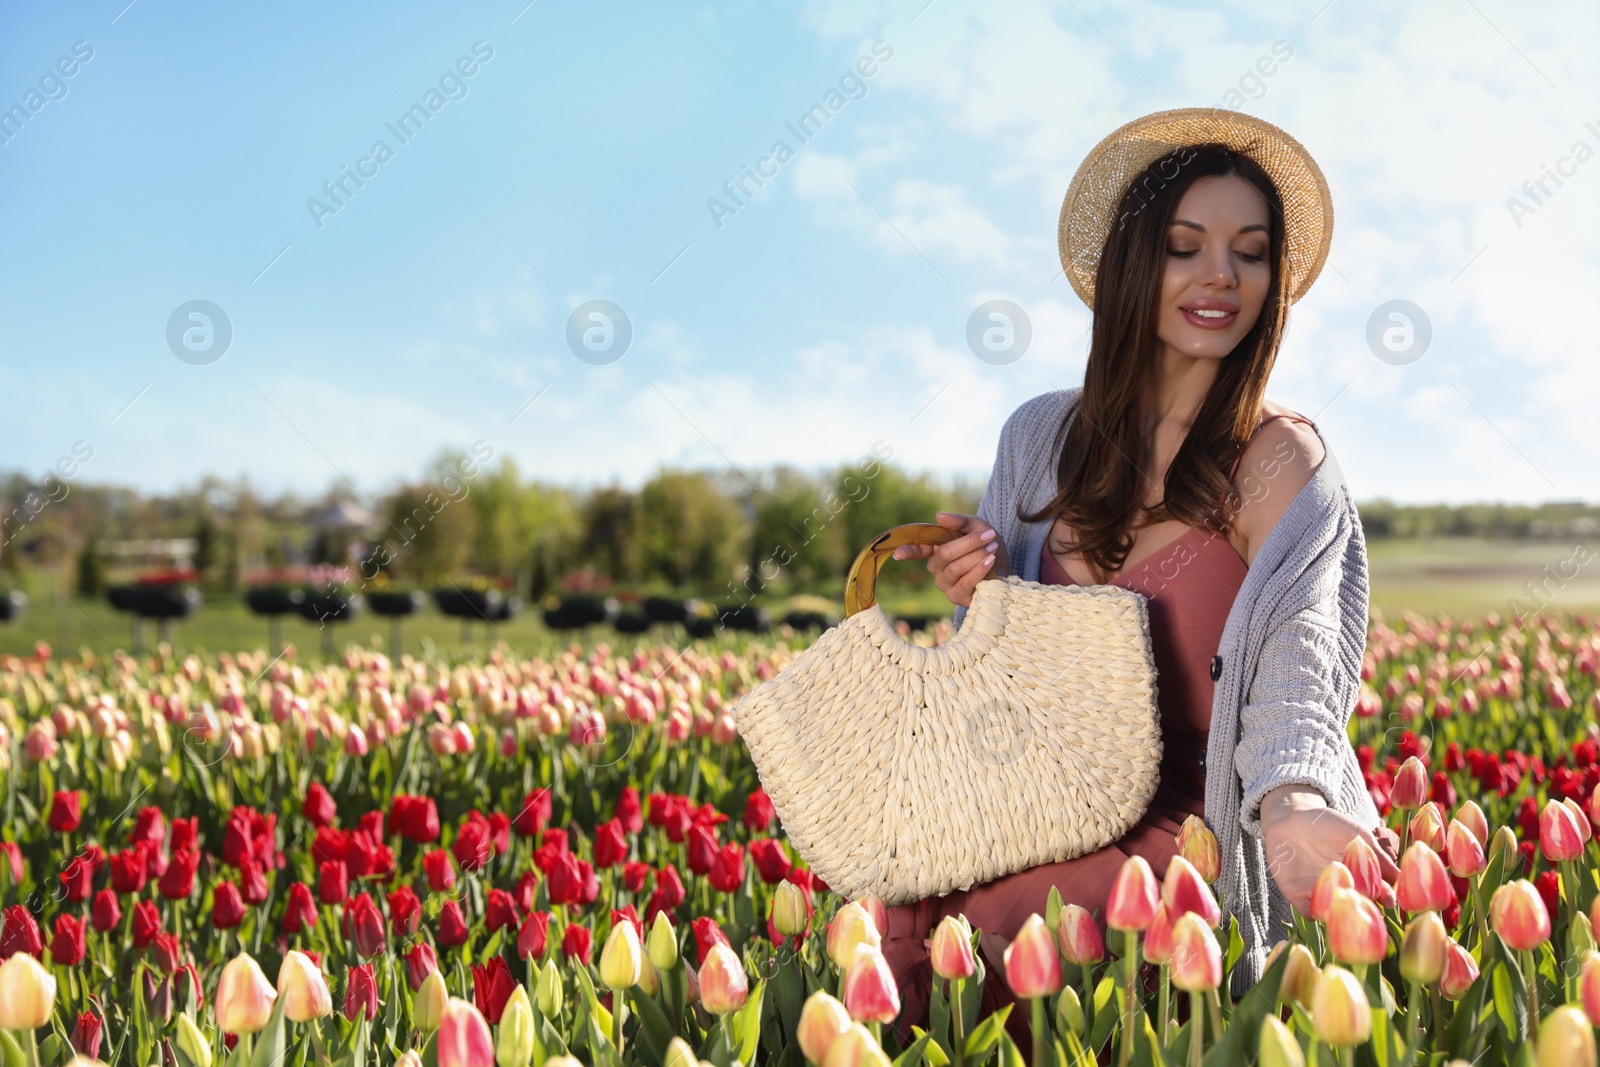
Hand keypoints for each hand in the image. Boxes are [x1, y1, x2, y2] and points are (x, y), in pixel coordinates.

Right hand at [890, 512, 1009, 608]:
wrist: (1008, 568)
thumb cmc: (990, 546)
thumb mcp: (978, 527)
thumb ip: (959, 522)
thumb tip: (939, 516)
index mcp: (937, 550)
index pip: (918, 550)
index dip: (908, 551)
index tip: (898, 553)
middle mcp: (937, 569)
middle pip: (944, 555)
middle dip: (968, 543)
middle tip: (989, 535)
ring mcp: (946, 585)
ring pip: (955, 568)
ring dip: (976, 555)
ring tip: (993, 548)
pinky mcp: (958, 597)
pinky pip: (965, 583)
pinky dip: (979, 570)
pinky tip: (990, 561)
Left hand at [1259, 785, 1399, 913]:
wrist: (1291, 816)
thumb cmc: (1328, 824)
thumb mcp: (1357, 835)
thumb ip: (1378, 855)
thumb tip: (1402, 877)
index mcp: (1360, 877)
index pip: (1377, 891)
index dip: (1385, 896)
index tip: (1391, 898)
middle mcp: (1341, 889)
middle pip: (1357, 906)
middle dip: (1364, 907)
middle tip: (1368, 902)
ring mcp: (1319, 893)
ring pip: (1334, 912)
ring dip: (1340, 912)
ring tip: (1345, 904)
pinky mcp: (1296, 893)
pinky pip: (1306, 909)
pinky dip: (1312, 910)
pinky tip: (1318, 907)